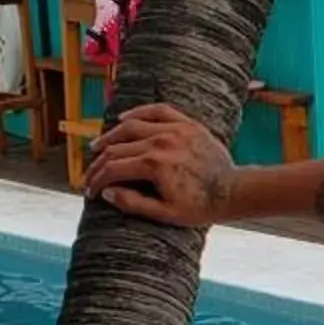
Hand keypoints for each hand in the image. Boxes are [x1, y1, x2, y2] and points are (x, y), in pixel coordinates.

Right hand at [83, 103, 233, 225]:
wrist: (233, 191)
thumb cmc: (202, 206)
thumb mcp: (166, 214)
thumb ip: (133, 203)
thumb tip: (107, 192)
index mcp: (154, 165)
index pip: (113, 168)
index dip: (96, 179)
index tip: (90, 190)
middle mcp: (161, 142)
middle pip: (117, 147)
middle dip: (99, 163)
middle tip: (90, 174)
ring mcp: (174, 129)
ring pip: (131, 126)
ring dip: (110, 136)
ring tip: (98, 147)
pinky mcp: (186, 124)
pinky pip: (157, 110)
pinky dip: (138, 113)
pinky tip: (123, 119)